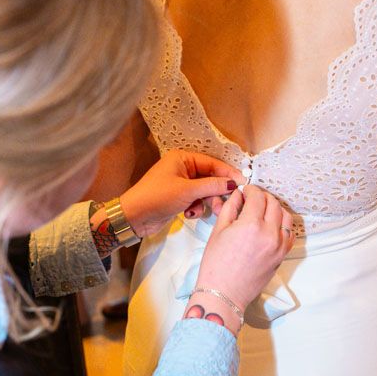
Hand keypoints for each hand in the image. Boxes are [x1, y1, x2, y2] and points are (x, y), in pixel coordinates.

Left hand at [120, 150, 242, 237]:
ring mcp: (180, 183)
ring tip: (200, 210)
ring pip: (204, 191)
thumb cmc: (157, 197)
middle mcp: (182, 168)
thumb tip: (234, 183)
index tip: (243, 183)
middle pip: (210, 177)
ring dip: (205, 202)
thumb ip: (212, 186)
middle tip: (225, 203)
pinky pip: (196, 200)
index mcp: (183, 158)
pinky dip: (196, 207)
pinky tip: (189, 214)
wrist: (134, 217)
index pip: (212, 163)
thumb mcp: (188, 191)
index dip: (228, 173)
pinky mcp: (178, 197)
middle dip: (216, 191)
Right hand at [189, 186, 294, 328]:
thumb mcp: (218, 231)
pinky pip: (289, 233)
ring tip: (262, 211)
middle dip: (262, 197)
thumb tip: (238, 195)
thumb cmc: (216, 267)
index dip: (250, 190)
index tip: (245, 191)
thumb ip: (230, 208)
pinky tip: (271, 225)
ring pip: (285, 215)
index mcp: (251, 225)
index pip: (257, 196)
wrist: (224, 293)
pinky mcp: (282, 255)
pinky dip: (282, 224)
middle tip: (251, 199)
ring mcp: (278, 245)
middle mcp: (269, 233)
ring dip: (275, 208)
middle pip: (273, 203)